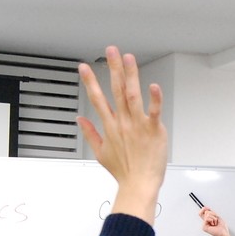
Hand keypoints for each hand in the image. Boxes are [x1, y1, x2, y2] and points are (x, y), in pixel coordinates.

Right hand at [76, 46, 167, 224]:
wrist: (139, 185)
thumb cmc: (124, 172)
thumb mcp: (100, 153)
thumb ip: (90, 134)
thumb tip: (80, 120)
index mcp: (110, 126)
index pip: (97, 99)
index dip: (90, 81)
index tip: (84, 67)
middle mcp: (123, 122)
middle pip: (116, 90)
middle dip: (113, 68)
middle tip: (111, 50)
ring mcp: (138, 125)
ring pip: (133, 95)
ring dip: (130, 75)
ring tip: (128, 58)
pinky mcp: (153, 130)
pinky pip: (154, 111)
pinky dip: (154, 98)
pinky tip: (153, 85)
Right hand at [199, 207, 230, 235]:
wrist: (223, 233)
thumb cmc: (222, 227)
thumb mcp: (217, 216)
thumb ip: (211, 212)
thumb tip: (205, 208)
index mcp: (208, 220)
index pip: (202, 212)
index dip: (204, 209)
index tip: (208, 208)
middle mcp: (205, 222)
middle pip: (206, 212)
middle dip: (213, 214)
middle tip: (216, 220)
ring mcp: (204, 224)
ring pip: (207, 214)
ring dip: (214, 218)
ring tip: (215, 223)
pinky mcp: (204, 227)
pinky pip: (207, 218)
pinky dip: (212, 220)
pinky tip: (213, 225)